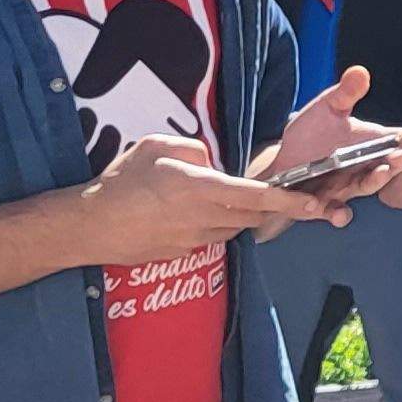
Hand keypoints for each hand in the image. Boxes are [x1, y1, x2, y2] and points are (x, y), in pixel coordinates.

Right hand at [80, 135, 315, 262]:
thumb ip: (192, 149)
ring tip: (231, 200)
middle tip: (296, 201)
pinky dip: (217, 226)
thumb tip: (212, 161)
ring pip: (234, 228)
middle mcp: (202, 217)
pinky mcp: (184, 254)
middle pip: (253, 215)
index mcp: (198, 188)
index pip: (255, 196)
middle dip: (277, 209)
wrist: (88, 226)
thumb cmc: (119, 182)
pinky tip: (197, 215)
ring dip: (242, 216)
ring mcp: (194, 240)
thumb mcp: (154, 147)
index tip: (313, 203)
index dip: (288, 200)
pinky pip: (211, 238)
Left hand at [253, 65, 401, 235]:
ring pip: (365, 187)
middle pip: (386, 166)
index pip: (393, 140)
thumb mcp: (326, 110)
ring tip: (381, 173)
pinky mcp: (325, 204)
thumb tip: (360, 71)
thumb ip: (345, 94)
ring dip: (375, 182)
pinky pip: (334, 211)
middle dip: (396, 163)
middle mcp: (363, 166)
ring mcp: (346, 187)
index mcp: (368, 142)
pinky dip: (337, 213)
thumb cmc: (311, 134)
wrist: (281, 164)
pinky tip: (338, 213)